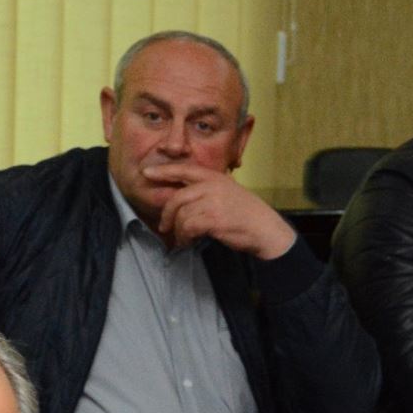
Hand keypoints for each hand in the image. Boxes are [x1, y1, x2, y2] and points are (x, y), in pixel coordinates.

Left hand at [143, 162, 297, 258]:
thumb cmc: (246, 214)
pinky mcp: (214, 219)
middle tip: (164, 225)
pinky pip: (188, 227)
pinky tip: (189, 242)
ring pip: (181, 215)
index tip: (146, 172)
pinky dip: (185, 237)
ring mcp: (213, 202)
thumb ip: (207, 191)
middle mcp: (212, 186)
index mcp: (215, 177)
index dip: (163, 171)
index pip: (184, 170)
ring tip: (182, 239)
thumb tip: (181, 197)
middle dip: (167, 214)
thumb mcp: (228, 193)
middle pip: (177, 198)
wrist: (266, 229)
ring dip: (179, 230)